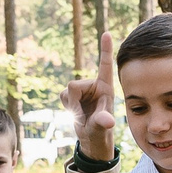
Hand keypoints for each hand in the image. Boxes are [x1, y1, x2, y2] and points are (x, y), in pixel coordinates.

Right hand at [68, 33, 118, 159]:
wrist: (92, 139)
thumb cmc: (101, 133)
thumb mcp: (102, 128)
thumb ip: (103, 122)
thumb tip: (108, 122)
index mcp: (105, 88)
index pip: (105, 65)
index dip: (105, 49)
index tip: (107, 33)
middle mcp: (94, 86)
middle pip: (74, 85)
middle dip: (73, 102)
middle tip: (82, 116)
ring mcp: (83, 90)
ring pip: (66, 91)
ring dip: (70, 106)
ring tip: (82, 115)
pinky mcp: (73, 95)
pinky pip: (62, 96)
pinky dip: (66, 106)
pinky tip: (76, 113)